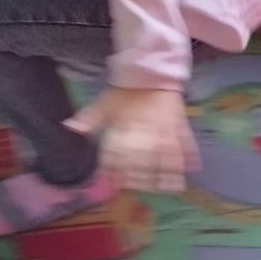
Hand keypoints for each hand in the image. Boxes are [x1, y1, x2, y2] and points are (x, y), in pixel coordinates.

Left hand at [66, 87, 198, 193]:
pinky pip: (187, 143)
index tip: (115, 183)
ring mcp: (166, 129)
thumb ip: (90, 118)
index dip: (116, 170)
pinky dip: (189, 156)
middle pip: (145, 160)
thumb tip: (69, 127)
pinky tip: (191, 169)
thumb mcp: (105, 103)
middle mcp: (147, 130)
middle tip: (138, 189)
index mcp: (126, 124)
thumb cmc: (126, 91)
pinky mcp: (181, 125)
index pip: (120, 153)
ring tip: (166, 188)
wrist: (152, 71)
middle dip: (140, 177)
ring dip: (167, 173)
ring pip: (168, 156)